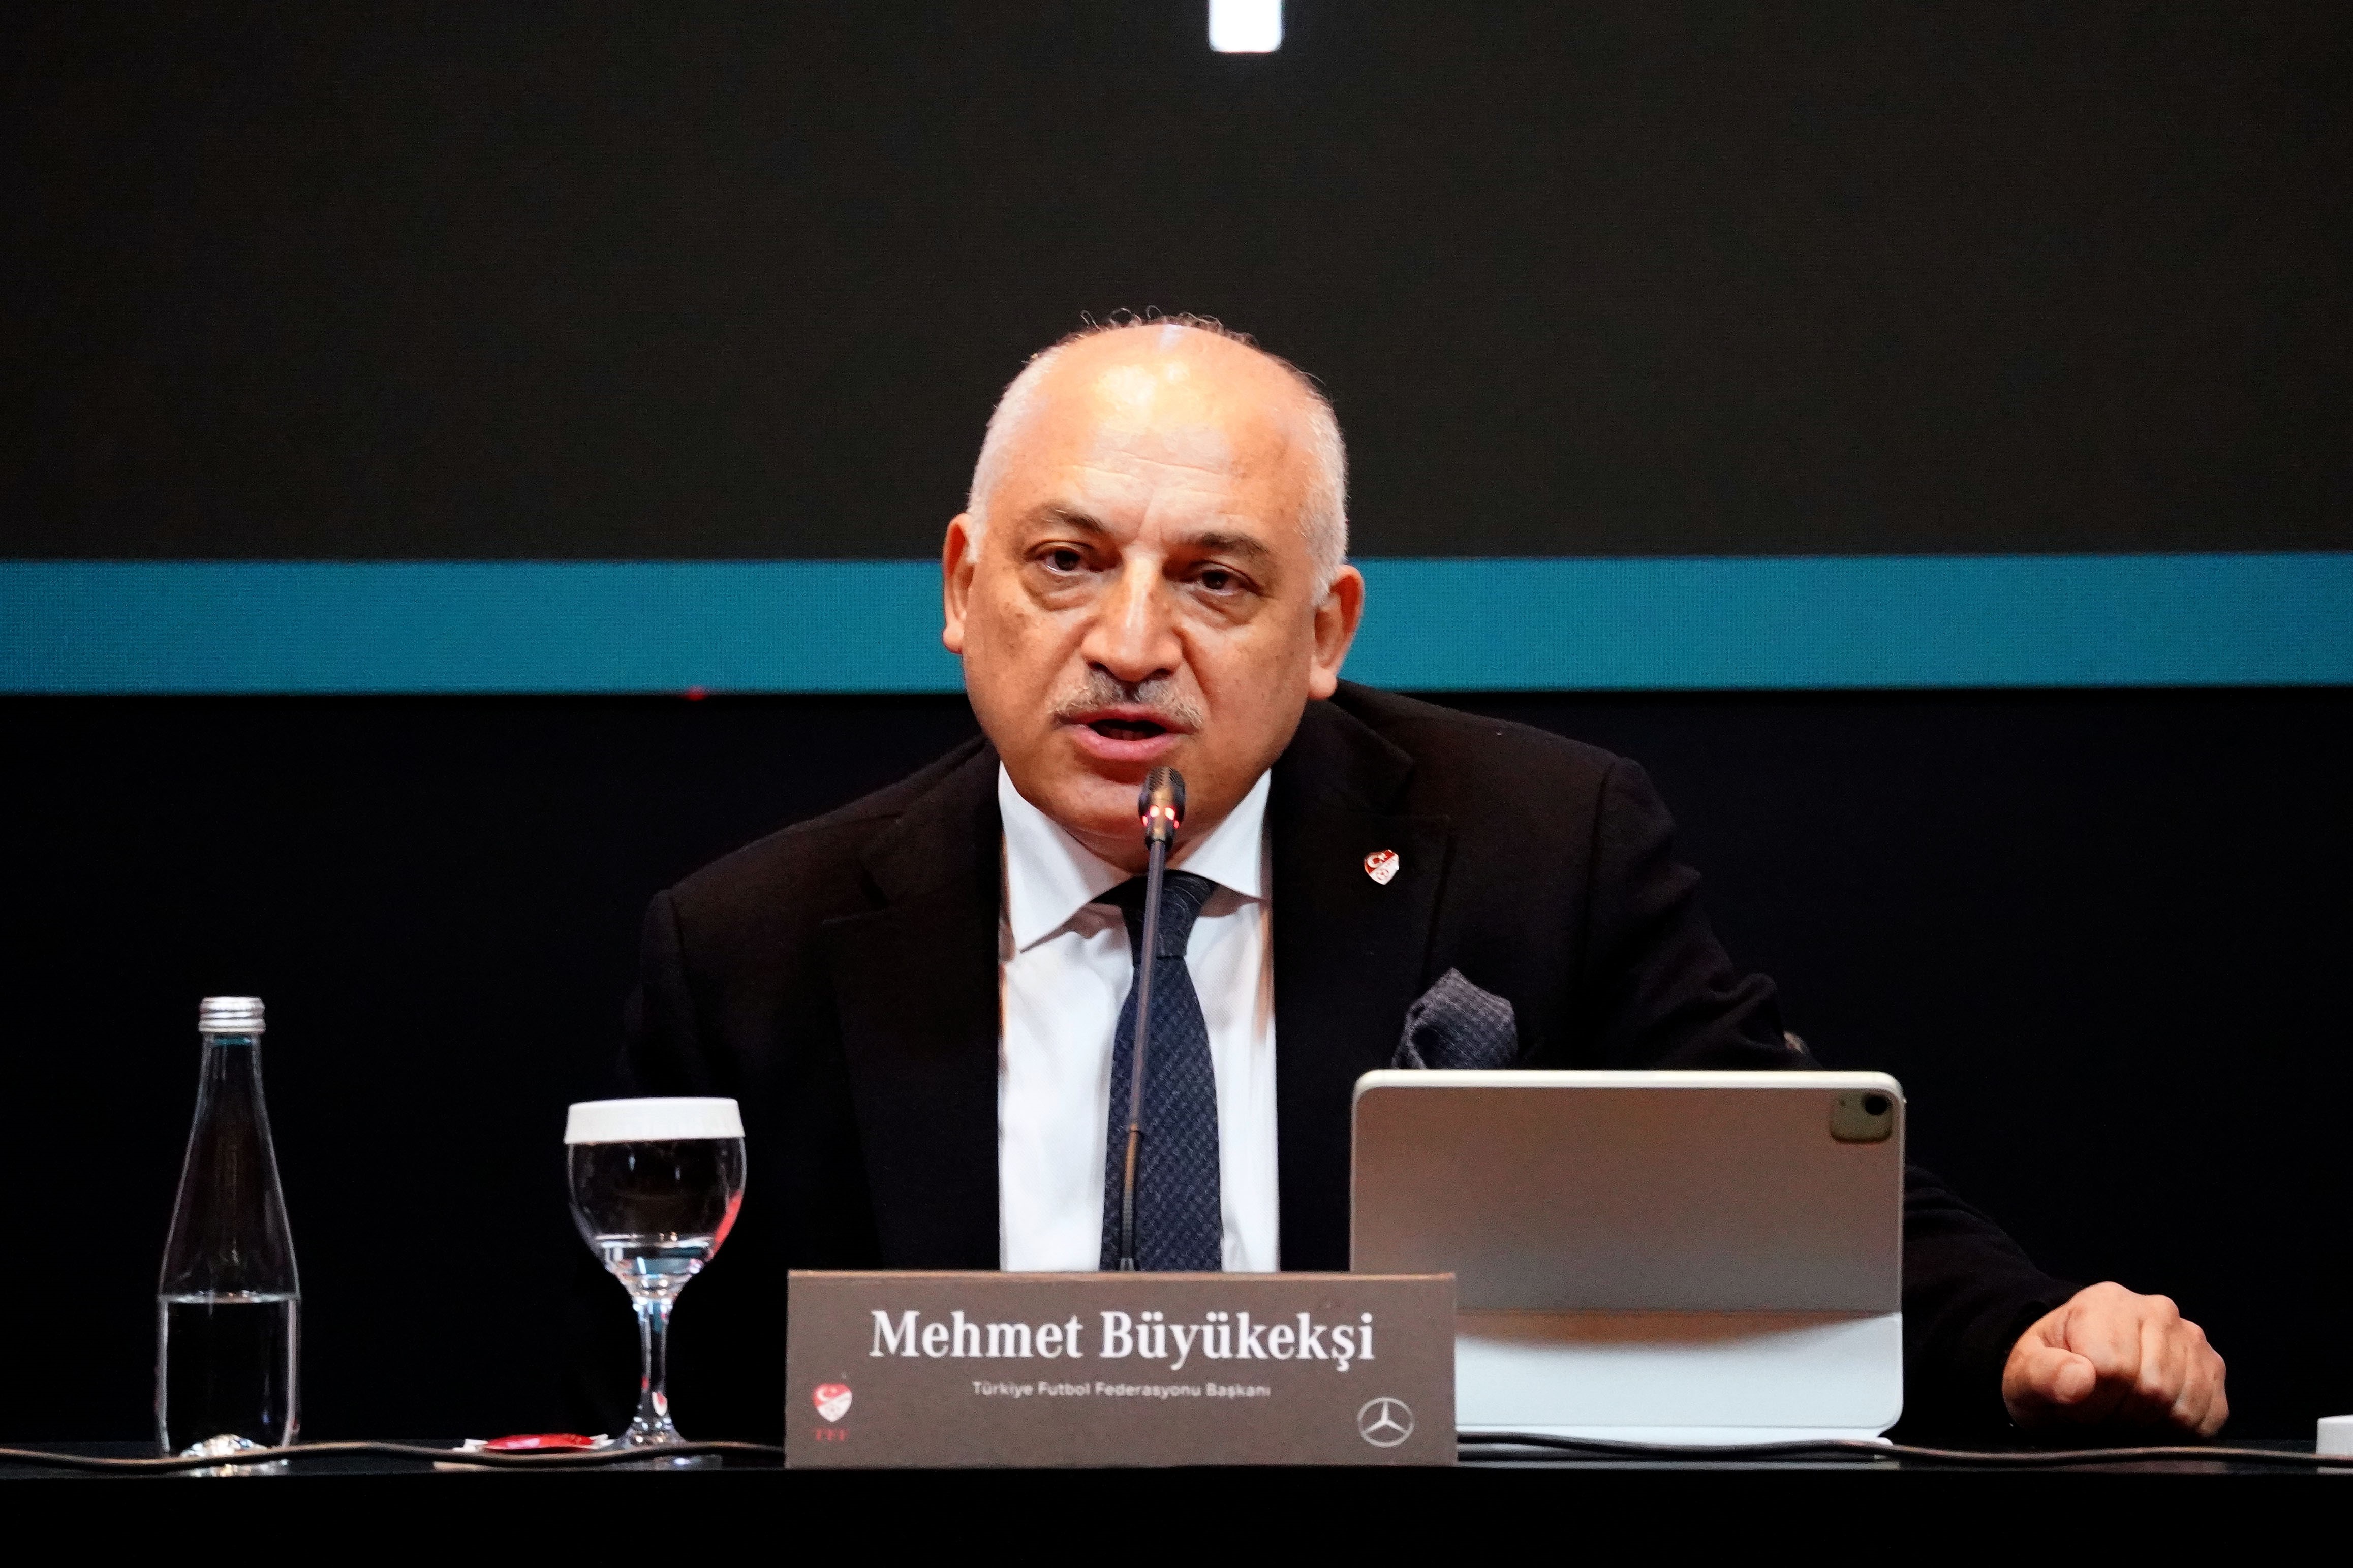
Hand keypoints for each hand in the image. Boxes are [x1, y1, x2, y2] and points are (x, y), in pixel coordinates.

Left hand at [2002, 1281, 2226, 1436]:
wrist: (2077, 1368)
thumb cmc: (2051, 1371)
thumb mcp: (2026, 1376)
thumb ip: (2043, 1375)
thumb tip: (2079, 1379)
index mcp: (2106, 1302)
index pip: (2114, 1369)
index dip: (2093, 1401)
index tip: (2077, 1402)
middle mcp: (2157, 1310)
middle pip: (2153, 1389)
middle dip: (2122, 1414)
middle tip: (2101, 1410)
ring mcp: (2191, 1338)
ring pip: (2184, 1405)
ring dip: (2151, 1424)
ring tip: (2123, 1409)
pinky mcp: (2213, 1367)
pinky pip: (2211, 1415)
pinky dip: (2181, 1429)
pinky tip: (2154, 1417)